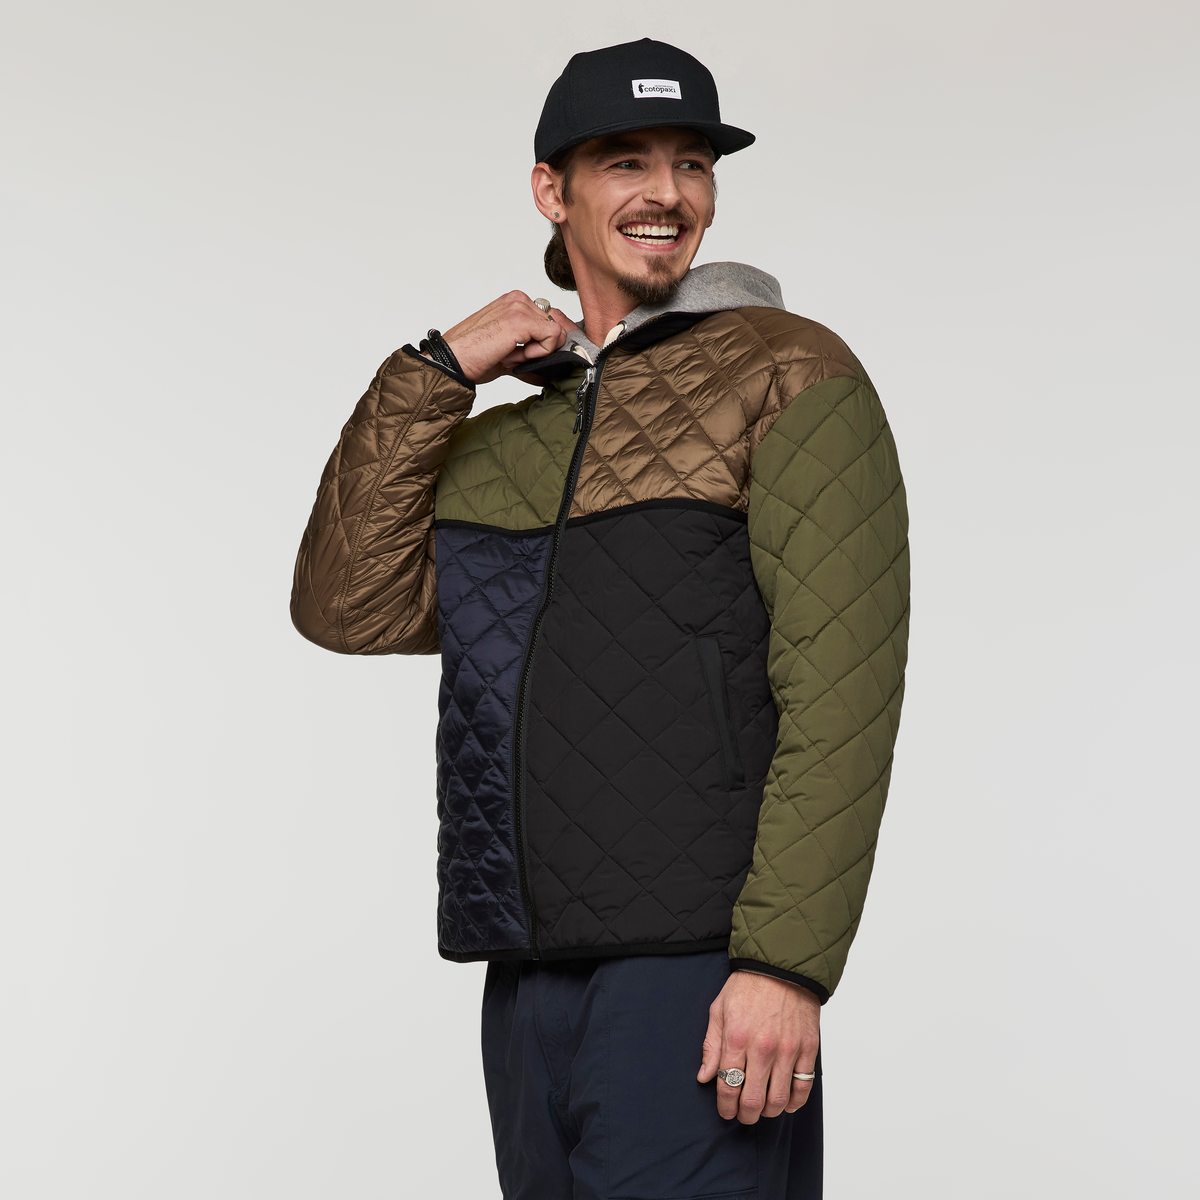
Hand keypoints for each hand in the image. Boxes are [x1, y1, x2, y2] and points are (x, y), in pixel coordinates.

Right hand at [441, 291, 578, 383]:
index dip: (541, 345)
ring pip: (556, 332)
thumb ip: (530, 355)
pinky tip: (513, 356)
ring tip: (508, 355)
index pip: (551, 321)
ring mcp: (519, 307)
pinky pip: (552, 337)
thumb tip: (548, 371)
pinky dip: (538, 353)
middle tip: (511, 356)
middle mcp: (518, 300)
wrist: (452, 361)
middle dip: (540, 348)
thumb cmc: (471, 357)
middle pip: (556, 326)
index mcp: (514, 303)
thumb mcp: (508, 354)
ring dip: (536, 352)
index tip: (518, 355)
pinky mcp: (521, 320)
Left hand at [697, 970, 819, 1123]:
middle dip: (745, 1115)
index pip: (728, 1086)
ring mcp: (788, 1050)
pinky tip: (785, 1102)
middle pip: (753, 1100)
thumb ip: (712, 1045)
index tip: (725, 1111)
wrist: (781, 967)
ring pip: (778, 1100)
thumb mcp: (719, 1009)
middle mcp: (762, 1048)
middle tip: (743, 1115)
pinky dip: (793, 1102)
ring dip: (768, 1112)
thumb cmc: (748, 986)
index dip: (725, 1106)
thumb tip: (704, 1077)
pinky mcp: (807, 1049)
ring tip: (762, 1108)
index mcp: (737, 1037)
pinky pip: (803, 1087)